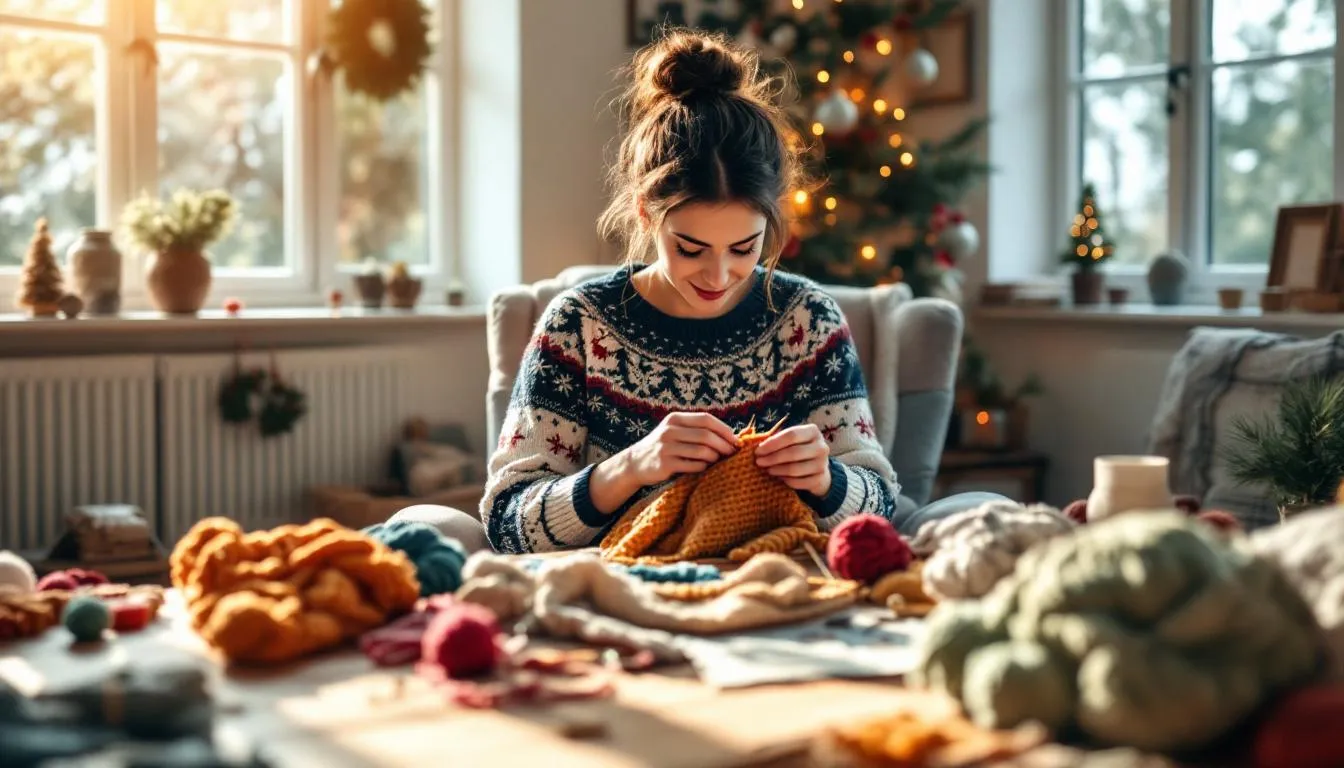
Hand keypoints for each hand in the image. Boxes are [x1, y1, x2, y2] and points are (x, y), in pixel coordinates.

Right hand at [616, 412, 739, 487]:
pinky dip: (703, 467)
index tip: (735, 439)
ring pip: (702, 451)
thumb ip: (696, 430)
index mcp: (675, 419)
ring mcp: (666, 447)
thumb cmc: (663, 447)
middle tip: (732, 453)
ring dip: (715, 457)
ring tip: (718, 461)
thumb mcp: (675, 431)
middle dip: (724, 445)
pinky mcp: (665, 464)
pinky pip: (694, 466)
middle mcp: (669, 431)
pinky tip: (704, 468)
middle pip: (706, 435)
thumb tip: (730, 435)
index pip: (706, 419)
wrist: (635, 463)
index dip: (724, 429)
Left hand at [755, 424, 831, 495]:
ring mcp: (823, 464)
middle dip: (772, 458)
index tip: (758, 450)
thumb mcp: (791, 440)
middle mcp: (821, 446)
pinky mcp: (820, 479)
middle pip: (793, 452)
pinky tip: (779, 478)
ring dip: (777, 470)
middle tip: (759, 462)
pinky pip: (799, 482)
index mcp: (813, 431)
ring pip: (795, 469)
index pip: (791, 435)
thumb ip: (777, 439)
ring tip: (767, 470)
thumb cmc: (799, 449)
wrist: (818, 466)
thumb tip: (756, 446)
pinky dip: (786, 481)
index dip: (772, 443)